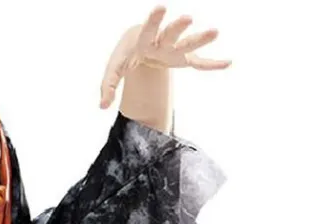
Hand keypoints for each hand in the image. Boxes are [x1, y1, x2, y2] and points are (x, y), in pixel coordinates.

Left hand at [100, 7, 230, 109]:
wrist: (139, 43)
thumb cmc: (126, 54)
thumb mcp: (113, 69)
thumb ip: (107, 86)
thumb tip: (102, 107)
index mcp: (144, 40)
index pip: (149, 29)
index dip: (154, 20)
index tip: (160, 7)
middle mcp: (162, 42)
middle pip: (171, 33)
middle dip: (178, 27)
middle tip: (187, 18)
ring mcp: (174, 50)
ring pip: (188, 44)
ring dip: (201, 39)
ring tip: (215, 32)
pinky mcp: (182, 60)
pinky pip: (199, 63)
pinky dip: (212, 64)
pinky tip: (228, 63)